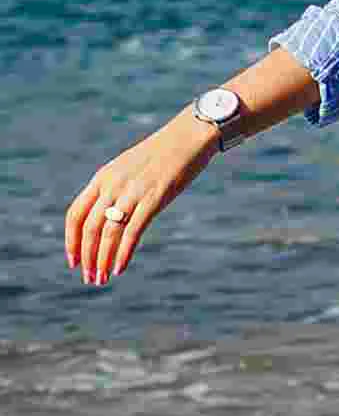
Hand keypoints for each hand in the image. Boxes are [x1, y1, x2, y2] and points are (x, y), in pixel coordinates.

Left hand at [65, 114, 215, 285]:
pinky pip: (132, 231)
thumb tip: (111, 213)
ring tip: (102, 278)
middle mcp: (112, 185)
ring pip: (108, 232)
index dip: (71, 240)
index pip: (76, 214)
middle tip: (90, 279)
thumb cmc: (164, 154)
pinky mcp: (154, 198)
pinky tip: (120, 267)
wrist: (189, 137)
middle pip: (90, 228)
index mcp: (103, 178)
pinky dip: (123, 252)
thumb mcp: (131, 169)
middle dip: (87, 257)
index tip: (73, 261)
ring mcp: (133, 192)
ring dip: (102, 259)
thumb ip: (117, 188)